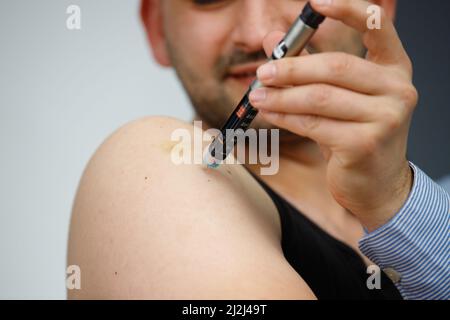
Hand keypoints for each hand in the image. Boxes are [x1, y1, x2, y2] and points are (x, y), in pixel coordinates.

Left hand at [249, 0, 416, 231]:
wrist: (376, 185)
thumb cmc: (356, 137)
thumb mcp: (338, 97)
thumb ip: (310, 65)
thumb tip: (274, 39)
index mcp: (394, 69)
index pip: (378, 27)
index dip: (347, 10)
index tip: (315, 3)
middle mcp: (397, 89)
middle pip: (335, 66)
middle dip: (291, 68)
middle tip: (263, 71)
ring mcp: (386, 117)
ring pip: (319, 97)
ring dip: (281, 96)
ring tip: (257, 95)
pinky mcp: (366, 143)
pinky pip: (314, 124)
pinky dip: (286, 117)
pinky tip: (271, 114)